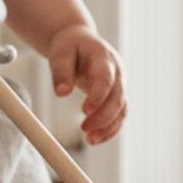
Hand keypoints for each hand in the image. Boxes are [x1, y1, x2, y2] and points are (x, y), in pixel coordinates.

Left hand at [47, 25, 126, 143]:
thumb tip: (61, 93)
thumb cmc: (70, 46)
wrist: (80, 42)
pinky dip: (109, 129)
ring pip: (122, 110)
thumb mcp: (60, 53)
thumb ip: (61, 72)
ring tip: (90, 140)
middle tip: (84, 129)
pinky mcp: (117, 96)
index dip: (98, 96)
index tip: (85, 111)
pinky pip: (119, 116)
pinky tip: (95, 139)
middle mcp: (117, 71)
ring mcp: (120, 84)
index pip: (105, 79)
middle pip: (118, 98)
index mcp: (103, 57)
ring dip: (108, 127)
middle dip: (103, 117)